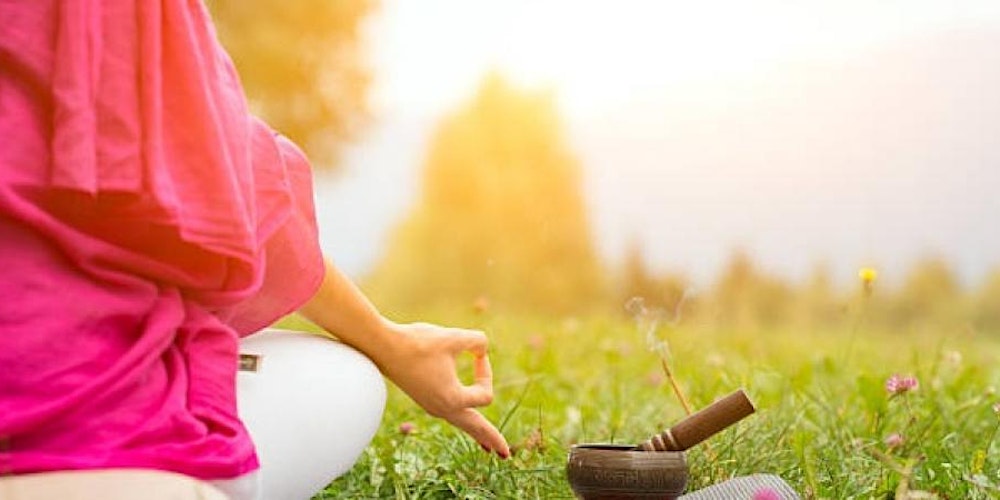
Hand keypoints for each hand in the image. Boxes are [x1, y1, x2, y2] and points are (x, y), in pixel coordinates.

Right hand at [374, 321, 509, 457]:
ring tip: (488, 447)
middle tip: (506, 455)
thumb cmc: (417, 342)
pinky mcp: (425, 400)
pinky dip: (463, 422)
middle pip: (475, 428)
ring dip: (477, 433)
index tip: (476, 353)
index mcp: (453, 399)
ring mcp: (432, 407)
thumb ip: (478, 341)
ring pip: (462, 424)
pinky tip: (464, 420)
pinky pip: (451, 416)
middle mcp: (443, 409)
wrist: (382, 346)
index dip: (486, 371)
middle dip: (491, 439)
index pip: (485, 393)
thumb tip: (483, 348)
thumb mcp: (453, 337)